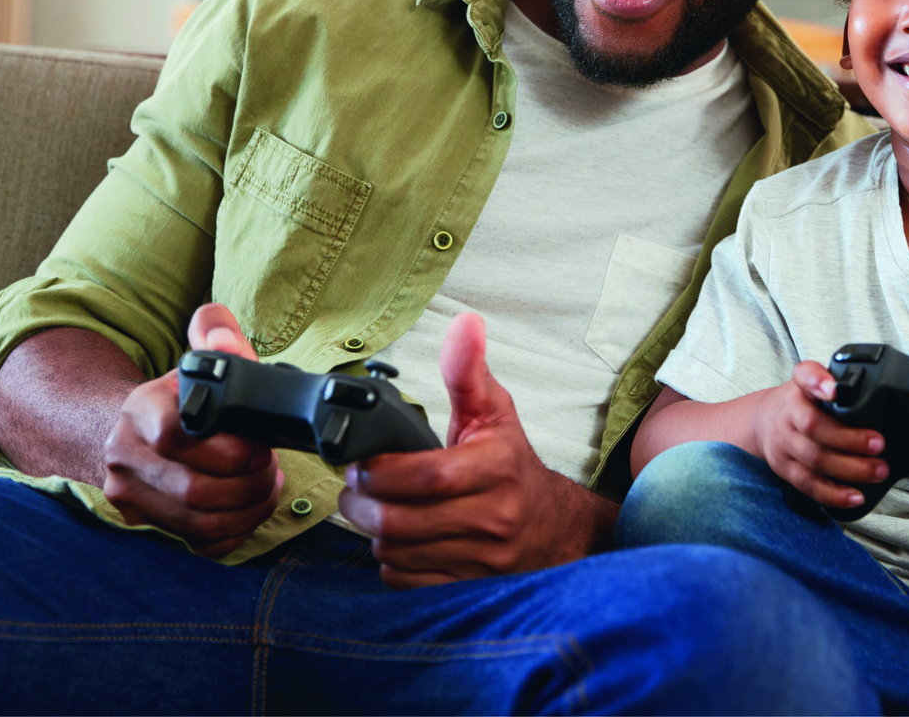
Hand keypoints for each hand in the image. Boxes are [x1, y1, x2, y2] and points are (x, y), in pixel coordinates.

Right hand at [101, 304, 282, 557]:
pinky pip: (197, 545)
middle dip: (248, 483)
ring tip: (268, 486)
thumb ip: (215, 335)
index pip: (175, 435)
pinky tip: (250, 509)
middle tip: (270, 467)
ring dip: (247, 509)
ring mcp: (131, 498)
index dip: (228, 448)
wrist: (133, 435)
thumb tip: (221, 335)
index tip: (258, 444)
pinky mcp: (145, 527)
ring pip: (198, 523)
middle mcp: (125, 457)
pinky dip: (235, 532)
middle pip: (193, 489)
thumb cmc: (178, 402)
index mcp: (140, 410)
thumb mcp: (195, 363)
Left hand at [338, 312, 616, 588]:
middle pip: (401, 521)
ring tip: (371, 510)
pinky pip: (408, 582)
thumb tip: (465, 323)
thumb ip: (468, 369)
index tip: (362, 462)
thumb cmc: (513, 465)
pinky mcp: (470, 586)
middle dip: (362, 504)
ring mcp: (483, 558)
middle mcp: (494, 517)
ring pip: (398, 553)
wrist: (555, 527)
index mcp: (497, 468)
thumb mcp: (494, 411)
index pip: (427, 476)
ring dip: (372, 532)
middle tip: (353, 487)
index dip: (381, 473)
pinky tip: (396, 540)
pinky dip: (391, 562)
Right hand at [751, 361, 886, 508]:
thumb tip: (865, 390)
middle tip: (879, 444)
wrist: (763, 421)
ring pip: (814, 459)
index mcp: (800, 389)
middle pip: (814, 427)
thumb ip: (836, 381)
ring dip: (849, 469)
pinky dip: (833, 494)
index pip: (804, 376)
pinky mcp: (785, 469)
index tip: (833, 389)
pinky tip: (855, 496)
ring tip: (876, 471)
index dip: (817, 381)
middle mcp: (788, 414)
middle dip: (850, 439)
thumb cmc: (800, 402)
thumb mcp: (813, 381)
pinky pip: (808, 484)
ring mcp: (784, 444)